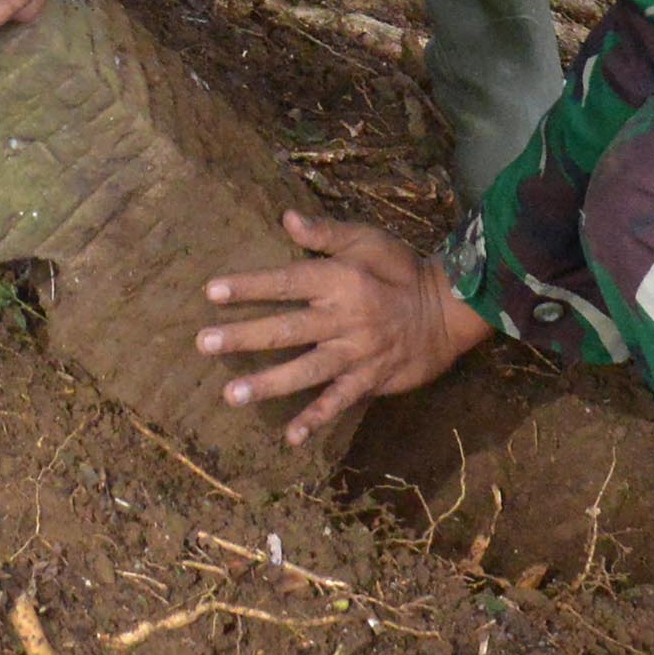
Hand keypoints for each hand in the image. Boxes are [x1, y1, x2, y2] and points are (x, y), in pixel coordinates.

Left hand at [198, 211, 493, 447]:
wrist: (449, 311)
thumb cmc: (402, 269)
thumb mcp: (367, 240)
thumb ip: (326, 233)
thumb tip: (286, 217)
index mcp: (339, 281)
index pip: (286, 282)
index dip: (250, 286)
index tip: (212, 291)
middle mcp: (344, 319)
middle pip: (286, 329)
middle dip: (243, 337)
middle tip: (204, 343)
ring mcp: (356, 354)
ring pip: (305, 371)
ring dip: (268, 384)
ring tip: (231, 395)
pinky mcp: (369, 380)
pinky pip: (339, 402)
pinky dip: (316, 420)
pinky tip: (291, 436)